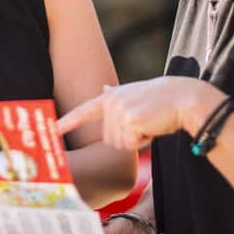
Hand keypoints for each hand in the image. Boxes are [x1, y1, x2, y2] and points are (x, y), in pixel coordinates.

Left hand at [57, 77, 222, 148]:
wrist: (182, 97)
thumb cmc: (161, 100)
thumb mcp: (134, 94)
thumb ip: (116, 97)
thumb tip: (104, 89)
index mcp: (109, 97)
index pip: (83, 111)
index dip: (66, 122)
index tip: (51, 130)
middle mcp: (111, 102)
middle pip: (108, 138)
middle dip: (127, 137)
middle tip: (143, 123)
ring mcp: (119, 111)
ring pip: (120, 143)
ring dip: (136, 140)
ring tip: (148, 122)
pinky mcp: (131, 121)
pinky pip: (132, 144)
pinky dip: (144, 141)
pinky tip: (153, 126)